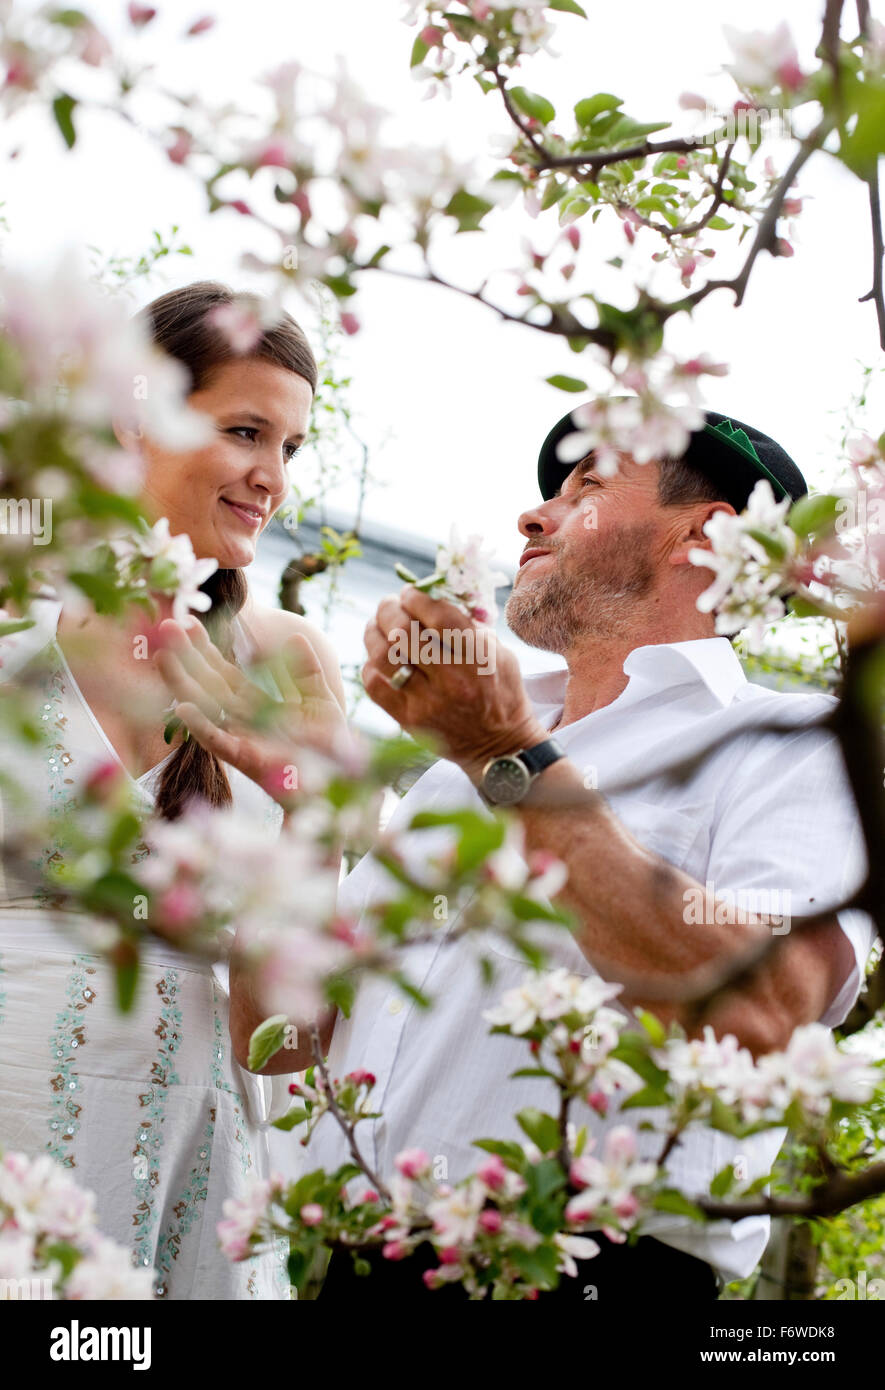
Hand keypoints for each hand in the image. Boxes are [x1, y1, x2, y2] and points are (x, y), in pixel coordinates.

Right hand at [155, 617, 346, 802]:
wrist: (339, 785)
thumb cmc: (328, 748)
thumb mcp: (319, 700)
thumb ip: (305, 671)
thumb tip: (295, 637)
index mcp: (256, 705)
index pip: (223, 673)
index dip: (206, 650)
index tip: (189, 624)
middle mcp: (242, 721)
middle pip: (208, 685)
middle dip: (187, 657)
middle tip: (167, 626)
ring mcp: (241, 740)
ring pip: (206, 709)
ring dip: (183, 683)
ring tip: (163, 657)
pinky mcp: (248, 760)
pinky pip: (220, 743)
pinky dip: (202, 727)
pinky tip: (184, 708)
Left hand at [361, 585, 547, 781]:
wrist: (498, 747)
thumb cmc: (501, 694)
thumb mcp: (501, 655)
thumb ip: (471, 627)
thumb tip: (435, 597)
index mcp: (478, 659)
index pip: (439, 616)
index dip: (417, 597)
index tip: (409, 592)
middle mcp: (452, 679)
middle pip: (405, 632)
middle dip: (389, 609)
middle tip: (389, 604)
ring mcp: (428, 702)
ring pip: (384, 656)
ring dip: (374, 633)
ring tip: (377, 626)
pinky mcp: (409, 720)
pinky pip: (376, 685)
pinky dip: (370, 666)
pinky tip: (377, 659)